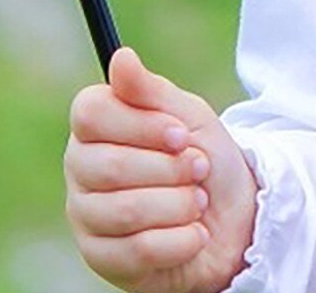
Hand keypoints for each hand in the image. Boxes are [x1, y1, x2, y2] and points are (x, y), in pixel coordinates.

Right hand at [65, 46, 260, 292]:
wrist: (234, 220)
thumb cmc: (204, 159)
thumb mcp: (188, 115)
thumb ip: (151, 90)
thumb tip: (121, 57)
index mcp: (96, 126)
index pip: (91, 114)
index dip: (140, 124)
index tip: (180, 133)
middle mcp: (81, 169)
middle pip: (110, 166)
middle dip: (169, 169)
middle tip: (199, 167)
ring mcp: (86, 216)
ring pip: (126, 210)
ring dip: (179, 205)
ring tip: (198, 201)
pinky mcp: (102, 259)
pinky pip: (138, 250)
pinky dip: (181, 240)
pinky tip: (195, 233)